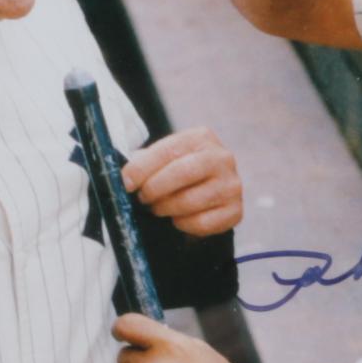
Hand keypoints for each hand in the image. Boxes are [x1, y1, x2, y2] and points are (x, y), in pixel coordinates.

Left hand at [122, 126, 243, 236]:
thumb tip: (126, 177)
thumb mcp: (165, 158)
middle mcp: (222, 158)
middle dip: (155, 188)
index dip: (143, 168)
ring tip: (158, 208)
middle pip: (182, 173)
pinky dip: (183, 225)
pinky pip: (202, 223)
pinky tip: (178, 219)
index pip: (168, 150)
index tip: (126, 182)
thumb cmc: (180, 171)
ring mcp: (232, 184)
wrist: (210, 191)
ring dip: (166, 208)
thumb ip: (145, 162)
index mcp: (201, 137)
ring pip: (191, 201)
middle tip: (143, 198)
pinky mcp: (236, 211)